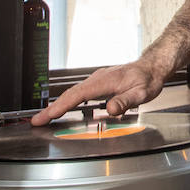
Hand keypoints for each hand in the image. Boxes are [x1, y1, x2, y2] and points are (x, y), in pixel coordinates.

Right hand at [29, 60, 165, 124]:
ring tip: (45, 118)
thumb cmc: (147, 80)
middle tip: (37, 121)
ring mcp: (97, 80)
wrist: (152, 68)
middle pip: (69, 94)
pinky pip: (79, 92)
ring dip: (58, 105)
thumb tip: (111, 109)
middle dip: (52, 108)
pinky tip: (64, 108)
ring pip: (72, 93)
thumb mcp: (141, 93)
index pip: (76, 95)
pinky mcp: (99, 83)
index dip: (60, 107)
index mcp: (104, 81)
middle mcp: (97, 79)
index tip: (47, 117)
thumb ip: (125, 101)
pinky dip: (68, 101)